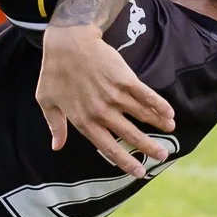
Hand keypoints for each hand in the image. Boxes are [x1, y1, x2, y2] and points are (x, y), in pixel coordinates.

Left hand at [35, 23, 177, 177]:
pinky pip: (146, 95)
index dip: (125, 162)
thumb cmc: (55, 72)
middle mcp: (101, 112)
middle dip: (148, 147)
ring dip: (158, 124)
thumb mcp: (46, 102)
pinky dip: (159, 105)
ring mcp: (114, 95)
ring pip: (141, 115)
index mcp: (83, 121)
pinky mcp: (124, 79)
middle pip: (130, 135)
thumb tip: (56, 146)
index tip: (140, 173)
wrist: (68, 43)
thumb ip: (56, 126)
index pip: (108, 148)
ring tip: (170, 130)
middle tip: (162, 156)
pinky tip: (170, 113)